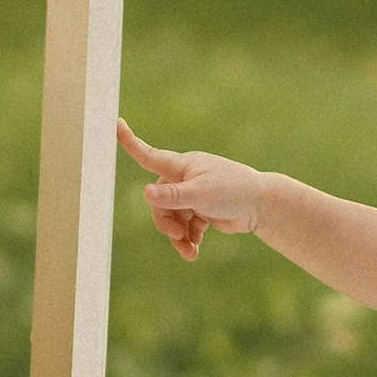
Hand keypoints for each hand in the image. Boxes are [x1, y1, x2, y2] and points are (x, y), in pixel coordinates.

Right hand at [117, 119, 261, 261]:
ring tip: (189, 252)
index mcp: (182, 166)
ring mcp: (192, 195)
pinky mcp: (201, 211)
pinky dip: (188, 239)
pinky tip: (194, 250)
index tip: (116, 124)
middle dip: (166, 222)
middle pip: (160, 203)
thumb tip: (146, 194)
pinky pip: (185, 227)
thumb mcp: (201, 194)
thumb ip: (173, 197)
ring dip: (178, 237)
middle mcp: (184, 178)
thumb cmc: (233, 191)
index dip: (131, 143)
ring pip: (172, 219)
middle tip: (177, 236)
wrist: (261, 206)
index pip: (150, 156)